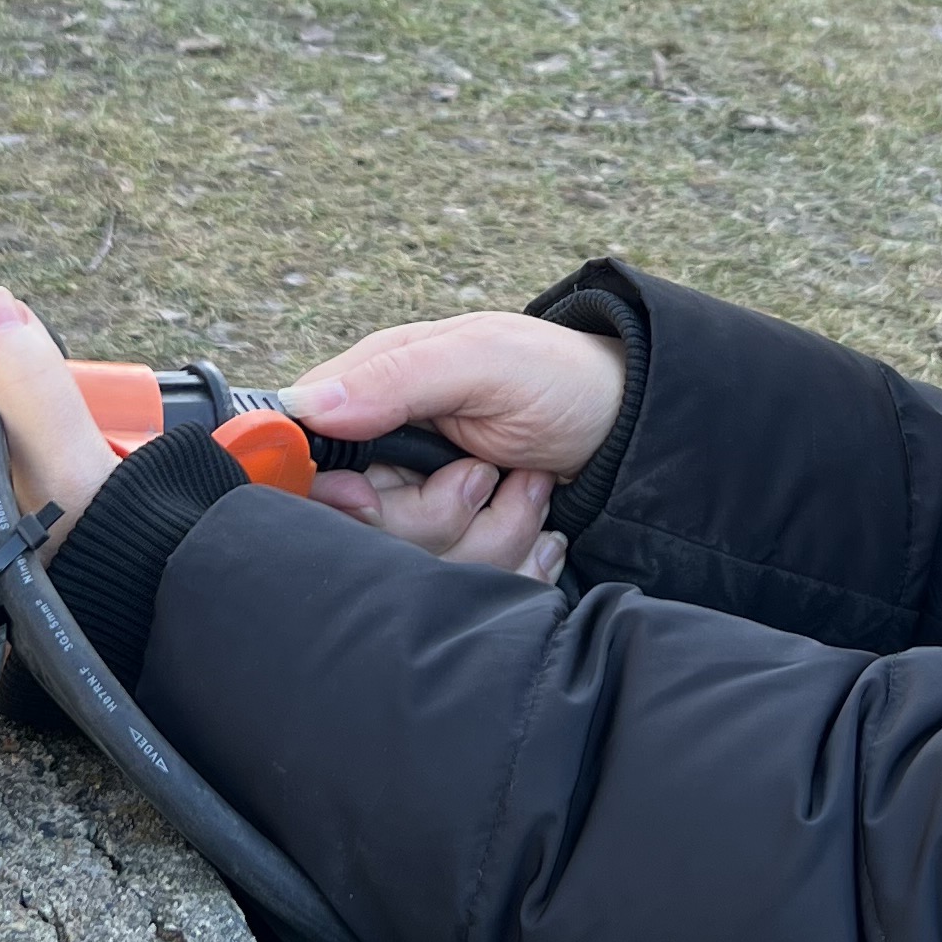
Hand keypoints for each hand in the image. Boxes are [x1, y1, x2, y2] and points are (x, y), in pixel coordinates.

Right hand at [283, 314, 617, 579]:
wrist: (633, 425)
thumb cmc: (562, 377)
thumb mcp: (483, 361)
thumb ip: (396, 380)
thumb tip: (307, 407)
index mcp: (377, 392)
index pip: (308, 456)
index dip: (333, 489)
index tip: (367, 498)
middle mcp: (391, 453)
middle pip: (361, 526)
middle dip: (437, 514)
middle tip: (487, 475)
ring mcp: (427, 502)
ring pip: (418, 561)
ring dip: (493, 530)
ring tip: (529, 485)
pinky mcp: (464, 543)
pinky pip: (465, 580)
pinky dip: (516, 556)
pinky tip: (539, 519)